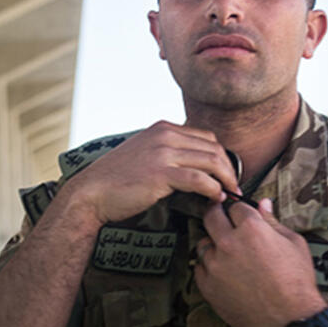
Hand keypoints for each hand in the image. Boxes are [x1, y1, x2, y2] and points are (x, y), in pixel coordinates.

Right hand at [46, 121, 240, 227]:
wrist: (92, 192)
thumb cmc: (118, 178)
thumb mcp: (144, 153)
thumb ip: (167, 151)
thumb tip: (193, 162)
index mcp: (163, 128)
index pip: (206, 136)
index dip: (222, 155)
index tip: (228, 172)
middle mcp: (165, 135)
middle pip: (213, 147)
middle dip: (229, 168)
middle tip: (235, 185)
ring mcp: (163, 153)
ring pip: (211, 161)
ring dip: (226, 179)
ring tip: (230, 194)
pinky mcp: (161, 174)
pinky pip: (199, 179)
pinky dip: (213, 189)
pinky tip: (216, 198)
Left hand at [194, 198, 326, 326]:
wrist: (290, 320)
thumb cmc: (296, 283)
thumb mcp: (294, 244)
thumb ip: (274, 221)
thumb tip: (264, 205)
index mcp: (252, 229)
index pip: (236, 206)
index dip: (240, 209)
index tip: (241, 214)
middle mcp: (229, 244)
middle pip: (211, 216)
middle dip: (217, 213)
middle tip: (221, 217)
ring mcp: (216, 265)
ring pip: (203, 244)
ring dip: (213, 244)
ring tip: (226, 252)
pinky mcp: (208, 286)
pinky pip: (199, 269)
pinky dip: (208, 267)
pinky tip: (222, 271)